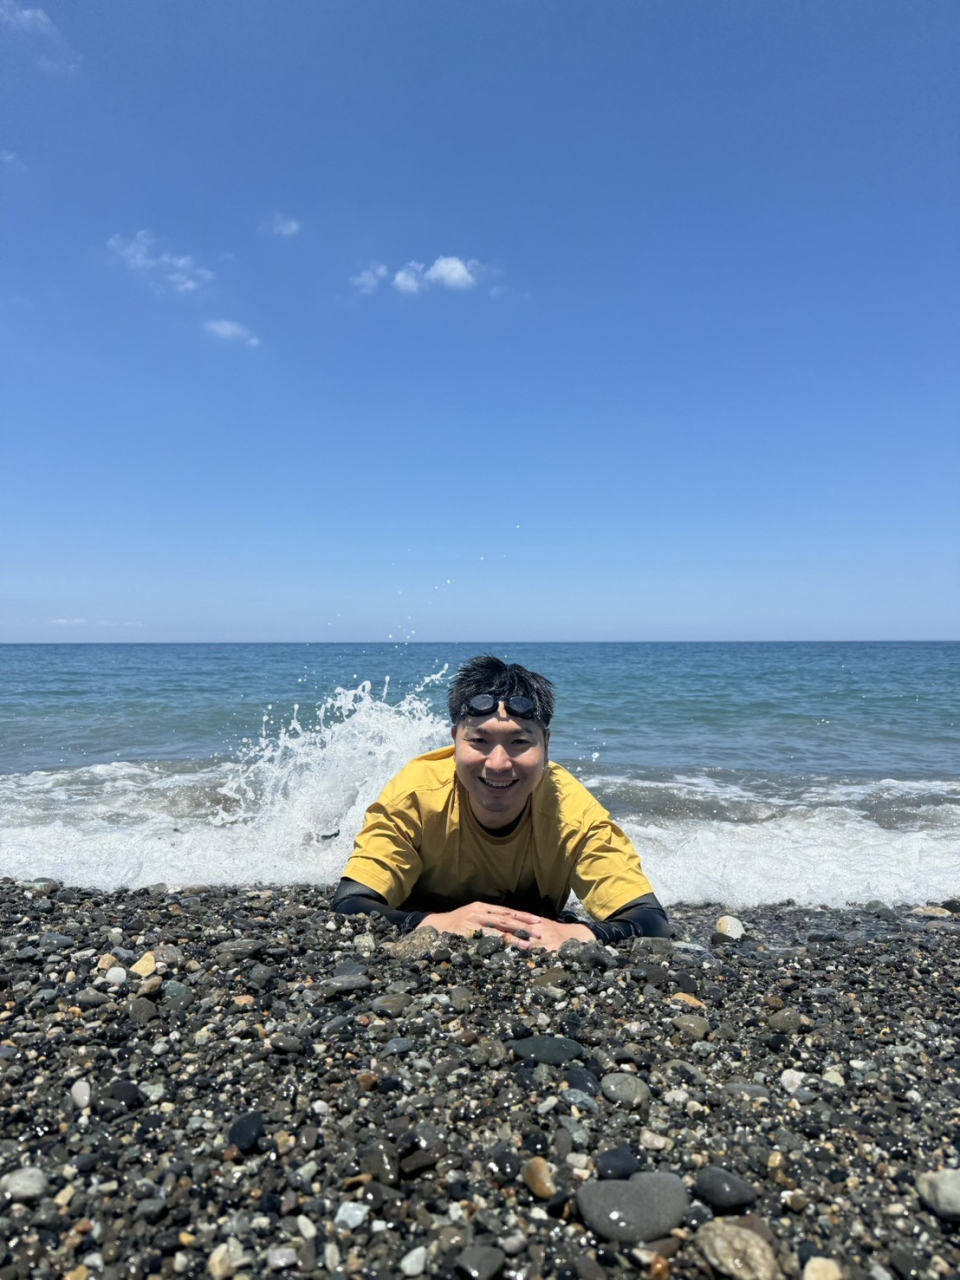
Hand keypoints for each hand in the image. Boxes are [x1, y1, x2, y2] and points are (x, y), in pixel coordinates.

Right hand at [419, 905, 593, 951]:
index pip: (507, 911)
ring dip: (515, 938)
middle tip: (540, 933)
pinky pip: (484, 941)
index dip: (524, 916)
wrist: (430, 928)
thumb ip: (487, 920)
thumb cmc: (454, 926)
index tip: (539, 921)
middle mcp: (478, 912)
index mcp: (481, 907)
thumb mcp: (471, 918)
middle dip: (524, 926)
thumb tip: (509, 927)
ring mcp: (471, 923)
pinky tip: (507, 952)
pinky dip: (497, 946)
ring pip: (498, 930)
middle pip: (506, 919)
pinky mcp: (464, 934)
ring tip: (529, 945)